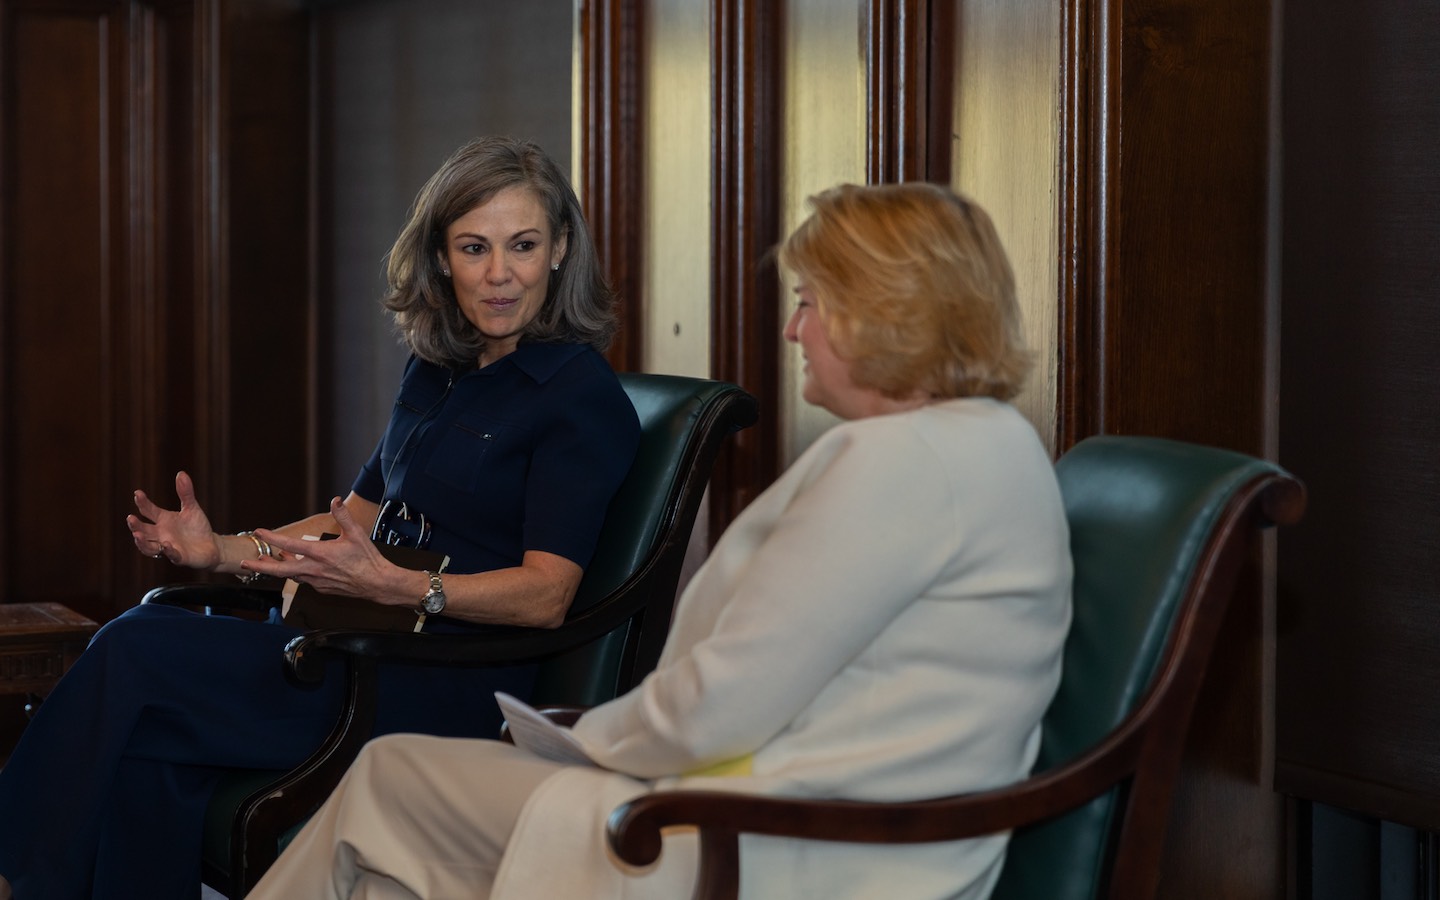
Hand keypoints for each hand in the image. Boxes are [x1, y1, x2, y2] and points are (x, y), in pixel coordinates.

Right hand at [127, 471, 221, 569]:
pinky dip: (168, 551)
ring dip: (142, 542)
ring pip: (149, 547)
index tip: (137, 493)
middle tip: (130, 518)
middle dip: (135, 526)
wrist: (211, 545)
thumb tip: (181, 473)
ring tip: (137, 535)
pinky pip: (172, 555)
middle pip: (143, 530)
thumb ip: (185, 493)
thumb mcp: (192, 507)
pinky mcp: (179, 557)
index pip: (148, 510)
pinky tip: (166, 545)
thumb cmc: (197, 527)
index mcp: (163, 520)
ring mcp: (168, 546)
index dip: (142, 503)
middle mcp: (161, 534)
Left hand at [250, 497, 409, 602]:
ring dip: (277, 567)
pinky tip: (296, 567)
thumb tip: (335, 500)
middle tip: (245, 562)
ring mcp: (317, 581)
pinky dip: (296, 572)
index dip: (272, 538)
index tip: (259, 532)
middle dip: (261, 566)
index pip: (290, 545)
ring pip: (291, 575)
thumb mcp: (357, 534)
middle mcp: (315, 570)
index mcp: (321, 554)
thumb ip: (343, 516)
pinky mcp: (322, 588)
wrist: (377, 584)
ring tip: (266, 562)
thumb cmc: (368, 559)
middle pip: (281, 570)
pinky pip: (304, 580)